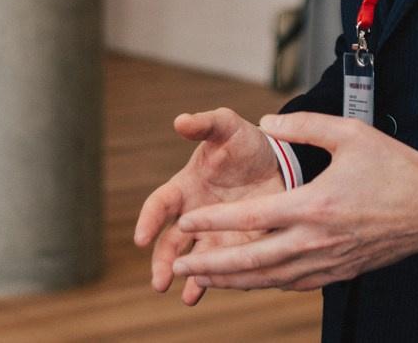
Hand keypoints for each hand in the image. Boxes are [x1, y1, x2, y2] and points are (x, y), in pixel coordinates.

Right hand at [133, 108, 283, 304]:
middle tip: (159, 282)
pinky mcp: (239, 246)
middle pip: (170, 243)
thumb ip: (205, 124)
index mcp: (184, 187)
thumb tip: (180, 120)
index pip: (158, 205)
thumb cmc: (243, 143)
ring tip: (188, 297)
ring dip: (191, 279)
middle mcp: (194, 216)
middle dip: (163, 262)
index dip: (148, 220)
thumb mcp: (226, 127)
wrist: (276, 162)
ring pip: (197, 262)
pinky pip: (229, 267)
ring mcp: (215, 234)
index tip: (141, 238)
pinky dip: (225, 279)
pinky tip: (227, 288)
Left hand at [167, 111, 417, 292]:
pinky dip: (265, 282)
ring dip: (233, 280)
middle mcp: (318, 240)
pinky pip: (293, 283)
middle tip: (179, 264)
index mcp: (315, 205)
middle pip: (253, 260)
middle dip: (212, 264)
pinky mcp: (339, 272)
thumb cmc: (394, 167)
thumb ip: (303, 125)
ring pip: (270, 278)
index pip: (253, 219)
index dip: (215, 222)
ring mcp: (328, 262)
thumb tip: (267, 121)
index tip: (187, 221)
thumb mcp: (349, 133)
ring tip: (201, 277)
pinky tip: (249, 278)